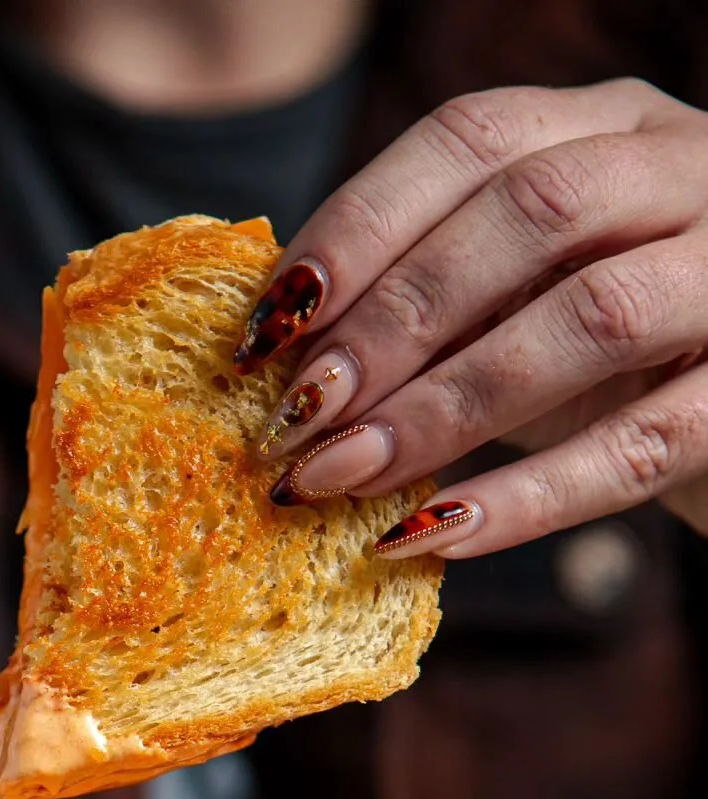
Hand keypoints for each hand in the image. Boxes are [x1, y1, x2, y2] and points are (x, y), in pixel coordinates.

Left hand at [234, 79, 707, 556]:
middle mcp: (686, 169)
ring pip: (593, 319)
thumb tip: (283, 359)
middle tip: (298, 420)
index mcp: (607, 125)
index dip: (358, 230)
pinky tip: (440, 536)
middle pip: (528, 215)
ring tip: (346, 478)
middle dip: (392, 322)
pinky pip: (646, 445)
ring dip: (446, 406)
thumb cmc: (615, 352)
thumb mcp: (525, 293)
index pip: (469, 140)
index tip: (269, 331)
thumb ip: (436, 295)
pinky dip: (533, 496)